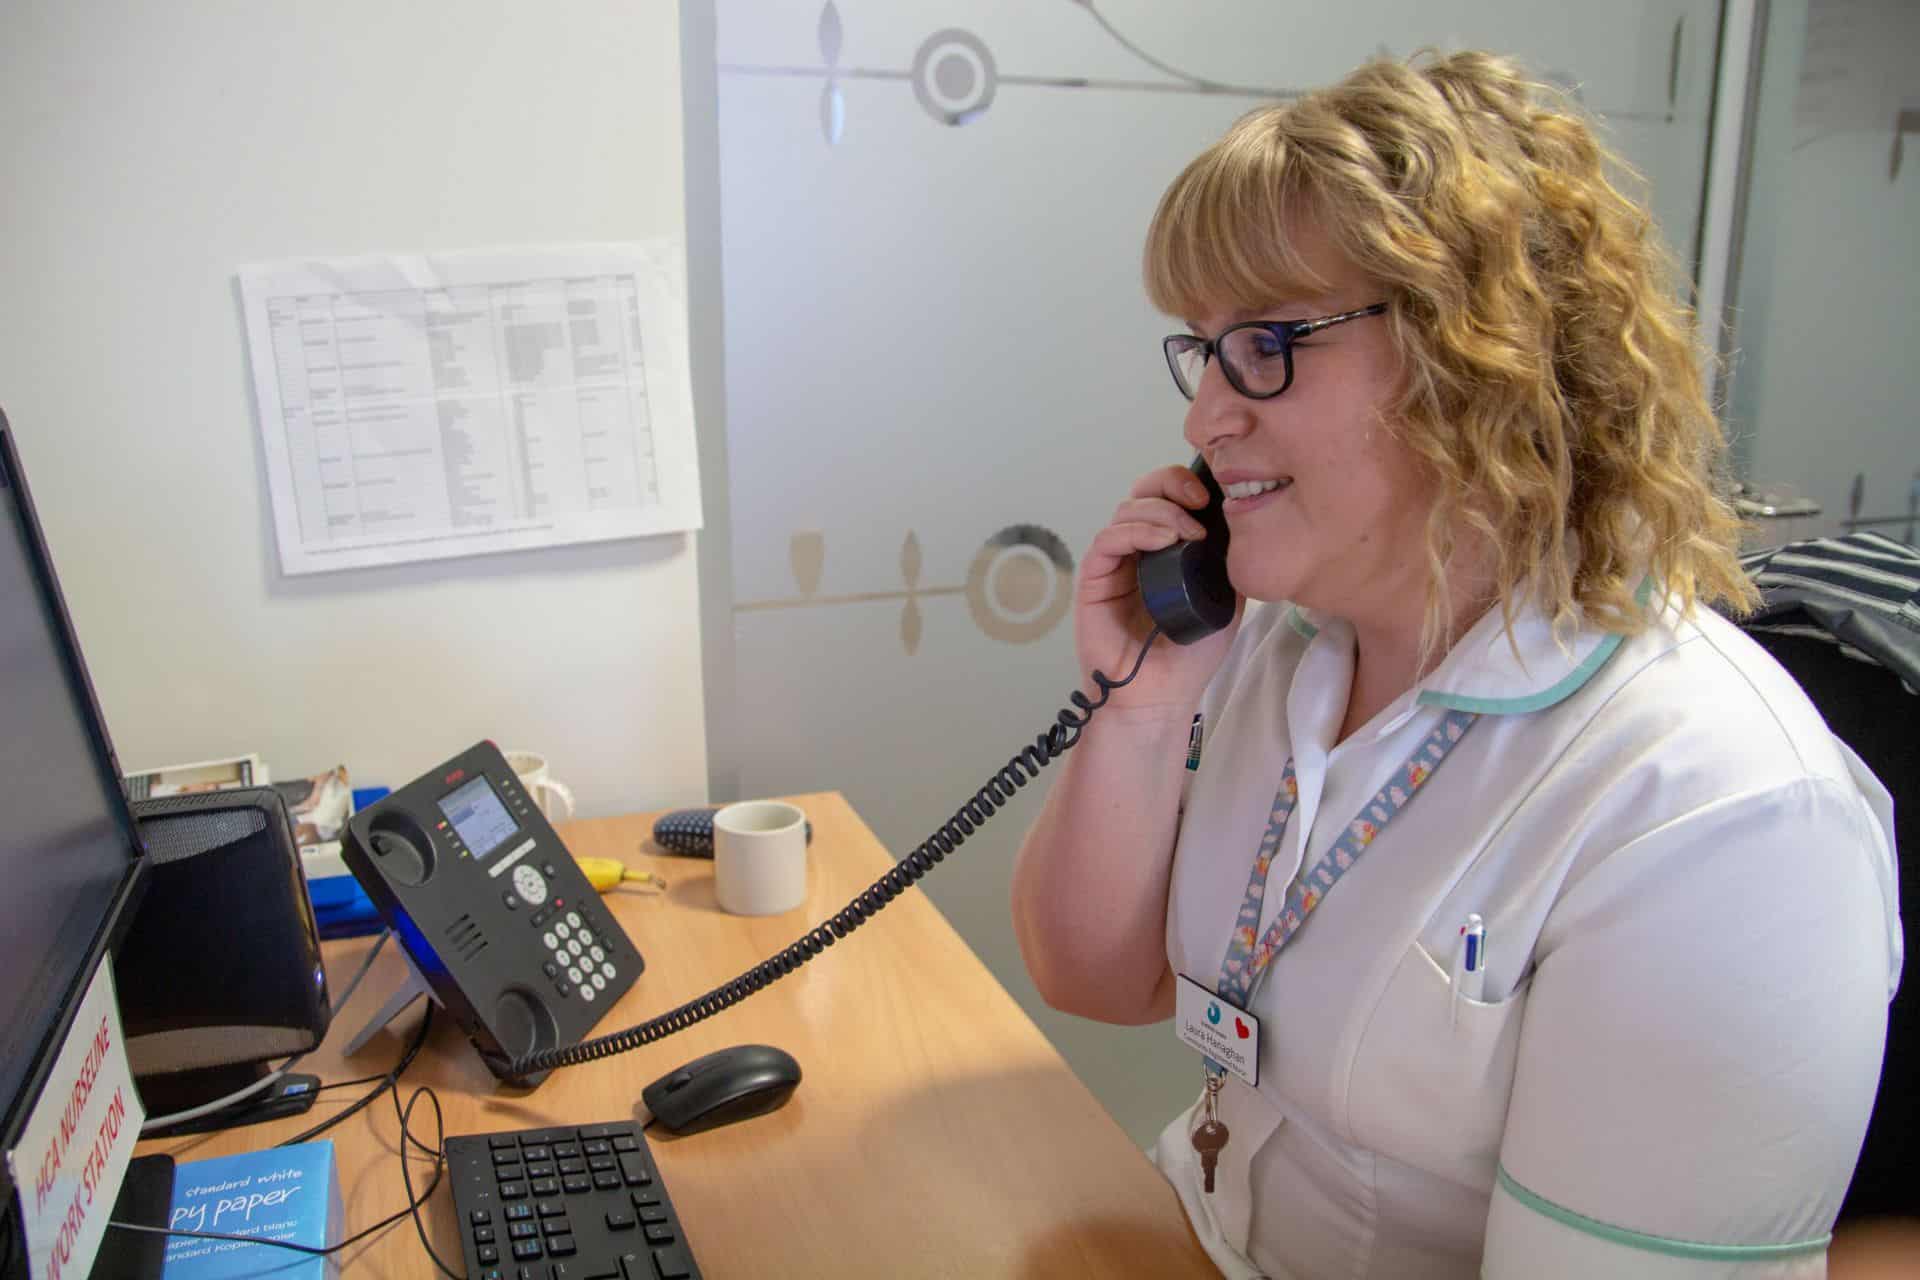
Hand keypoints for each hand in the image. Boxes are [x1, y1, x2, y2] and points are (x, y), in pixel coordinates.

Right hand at [1074, 465, 1240, 709]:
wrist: (1162, 695)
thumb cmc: (1190, 653)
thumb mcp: (1226, 598)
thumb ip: (1229, 560)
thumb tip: (1243, 520)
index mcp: (1165, 548)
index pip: (1167, 497)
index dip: (1185, 483)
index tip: (1213, 495)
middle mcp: (1137, 549)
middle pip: (1144, 492)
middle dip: (1171, 484)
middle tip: (1199, 501)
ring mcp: (1115, 563)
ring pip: (1126, 511)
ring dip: (1160, 512)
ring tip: (1188, 533)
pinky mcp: (1094, 581)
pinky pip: (1107, 541)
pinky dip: (1134, 532)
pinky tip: (1162, 542)